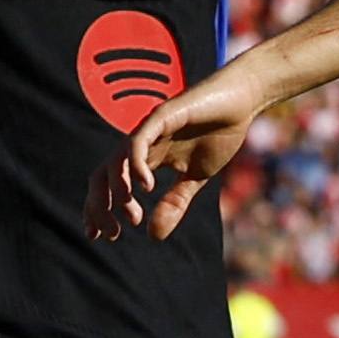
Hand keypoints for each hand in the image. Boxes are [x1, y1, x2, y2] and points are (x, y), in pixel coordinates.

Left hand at [88, 74, 268, 243]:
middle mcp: (139, 145)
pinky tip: (146, 188)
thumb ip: (174, 204)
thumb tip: (152, 236)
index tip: (97, 236)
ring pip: (116, 162)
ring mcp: (147, 130)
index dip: (98, 209)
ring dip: (119, 191)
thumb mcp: (195, 179)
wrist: (241, 102)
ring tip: (133, 216)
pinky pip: (138, 143)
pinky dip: (136, 166)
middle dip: (100, 206)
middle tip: (112, 233)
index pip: (110, 185)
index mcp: (144, 159)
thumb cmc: (219, 135)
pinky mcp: (160, 116)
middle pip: (103, 175)